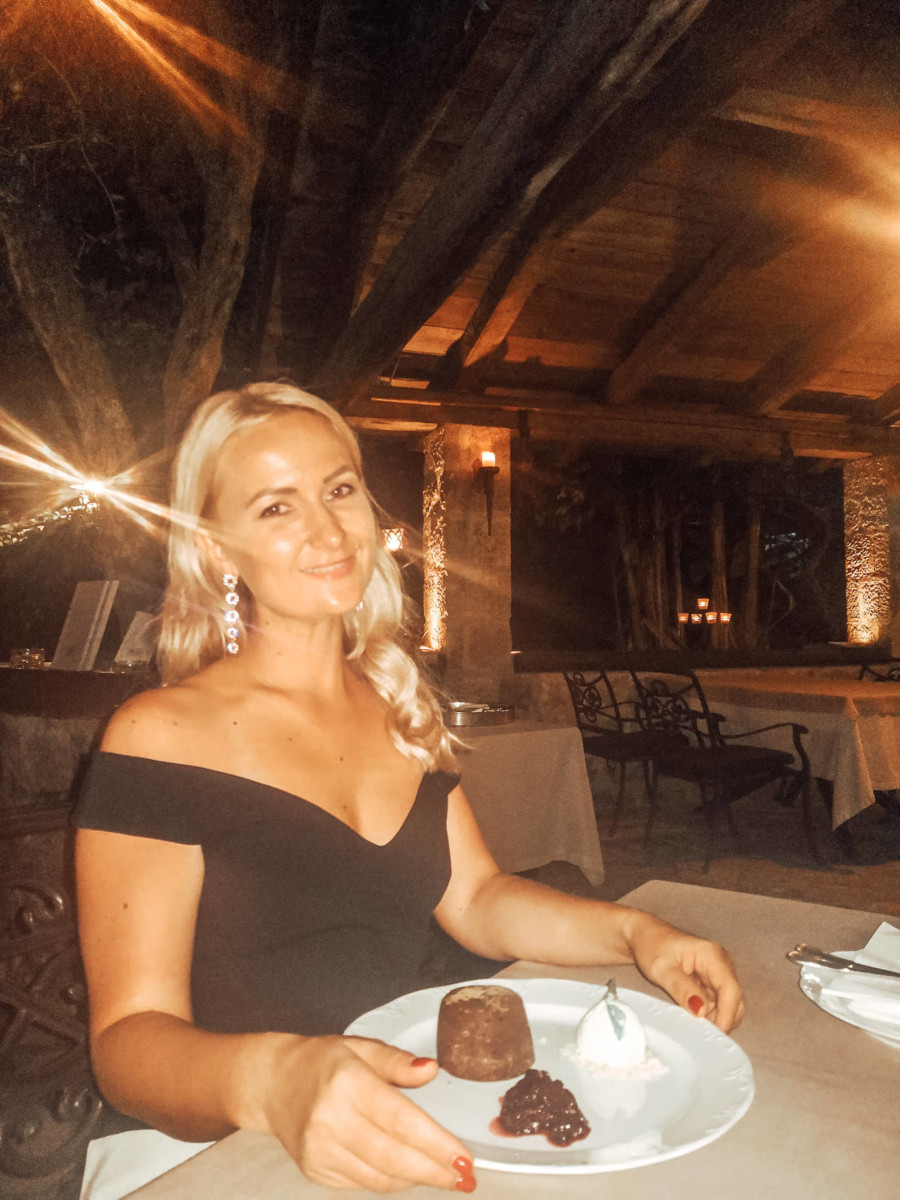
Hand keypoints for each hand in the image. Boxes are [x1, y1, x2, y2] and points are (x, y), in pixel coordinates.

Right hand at [264, 1035, 474, 1192]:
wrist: (275, 1084)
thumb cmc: (322, 1063)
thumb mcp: (361, 1048)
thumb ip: (398, 1061)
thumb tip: (431, 1070)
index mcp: (346, 1082)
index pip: (400, 1120)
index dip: (436, 1144)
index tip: (463, 1158)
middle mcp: (330, 1119)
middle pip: (393, 1156)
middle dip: (434, 1170)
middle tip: (464, 1176)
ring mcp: (320, 1150)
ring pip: (379, 1177)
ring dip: (415, 1179)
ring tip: (441, 1174)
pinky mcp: (315, 1170)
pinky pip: (362, 1183)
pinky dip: (390, 1180)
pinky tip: (407, 1171)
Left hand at [626, 914, 744, 1031]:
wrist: (643, 937)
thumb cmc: (651, 946)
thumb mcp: (661, 969)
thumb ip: (682, 989)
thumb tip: (701, 1011)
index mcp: (712, 956)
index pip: (731, 990)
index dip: (727, 1015)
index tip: (715, 1035)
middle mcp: (721, 963)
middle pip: (735, 1000)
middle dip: (722, 1020)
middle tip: (701, 1034)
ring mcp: (717, 973)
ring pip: (728, 1005)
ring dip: (715, 1018)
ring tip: (693, 1024)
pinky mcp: (711, 982)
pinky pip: (718, 1004)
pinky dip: (709, 1015)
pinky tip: (693, 1018)